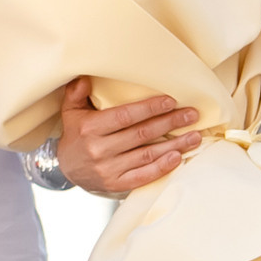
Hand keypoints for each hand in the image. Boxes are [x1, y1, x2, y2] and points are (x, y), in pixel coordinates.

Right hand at [57, 77, 200, 196]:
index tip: (171, 101)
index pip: (125, 116)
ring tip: (195, 136)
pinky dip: (162, 167)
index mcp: (90, 128)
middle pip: (141, 134)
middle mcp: (99, 149)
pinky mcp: (115, 184)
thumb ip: (76, 93)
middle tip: (192, 115)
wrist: (65, 169)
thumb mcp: (71, 112)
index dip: (149, 108)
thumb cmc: (75, 135)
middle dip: (170, 123)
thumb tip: (84, 77)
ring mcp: (108, 169)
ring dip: (174, 145)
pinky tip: (177, 157)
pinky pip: (143, 176)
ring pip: (147, 155)